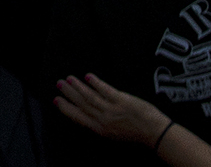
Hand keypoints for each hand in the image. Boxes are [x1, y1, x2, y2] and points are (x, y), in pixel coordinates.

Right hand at [53, 72, 173, 144]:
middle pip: (82, 105)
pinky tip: (88, 76)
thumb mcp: (113, 134)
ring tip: (70, 78)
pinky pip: (105, 90)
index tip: (56, 100)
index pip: (78, 117)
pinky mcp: (121, 100)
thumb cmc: (135, 133)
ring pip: (90, 97)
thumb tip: (90, 113)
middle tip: (59, 84)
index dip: (66, 108)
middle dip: (69, 94)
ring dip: (78, 87)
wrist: (153, 132)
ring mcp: (111, 110)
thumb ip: (101, 124)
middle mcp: (103, 120)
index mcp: (100, 130)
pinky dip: (95, 83)